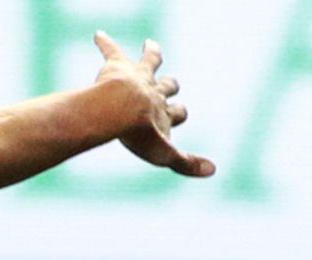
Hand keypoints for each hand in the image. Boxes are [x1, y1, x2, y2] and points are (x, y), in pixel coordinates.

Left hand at [93, 31, 213, 179]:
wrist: (120, 108)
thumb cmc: (140, 133)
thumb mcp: (164, 153)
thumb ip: (186, 164)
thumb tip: (213, 171)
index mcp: (164, 114)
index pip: (178, 113)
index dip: (178, 114)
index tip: (180, 114)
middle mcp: (154, 92)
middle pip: (167, 86)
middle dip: (170, 86)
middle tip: (170, 84)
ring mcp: (138, 77)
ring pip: (149, 63)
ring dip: (151, 54)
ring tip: (150, 46)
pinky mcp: (118, 66)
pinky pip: (112, 51)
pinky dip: (105, 44)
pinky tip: (98, 36)